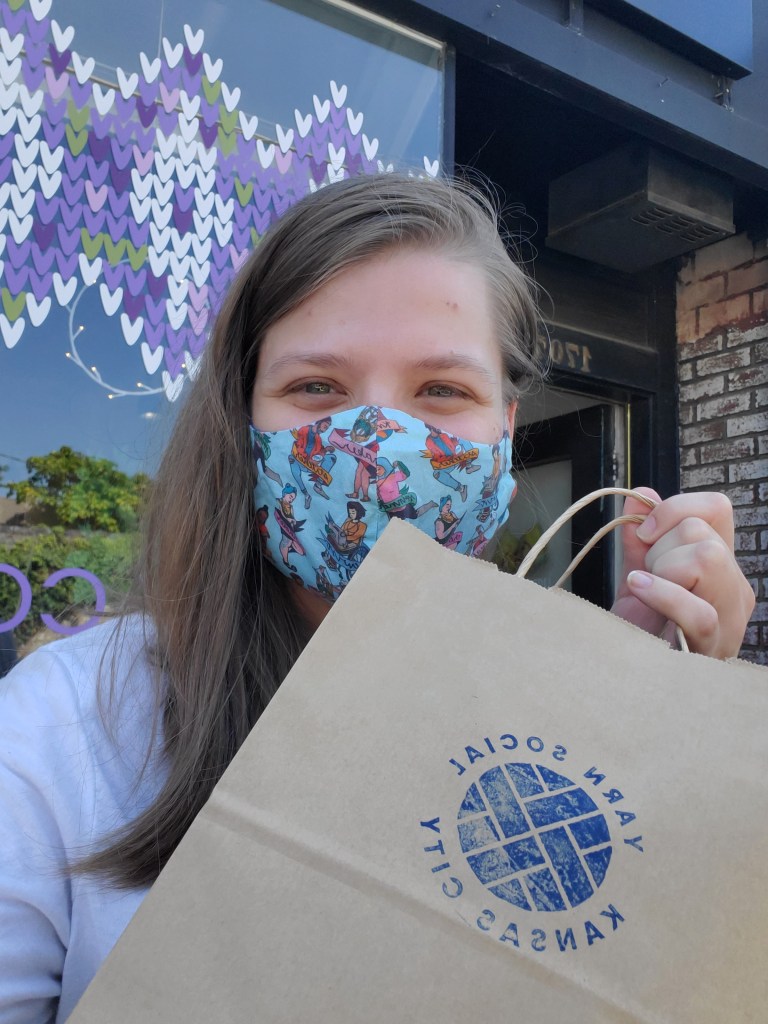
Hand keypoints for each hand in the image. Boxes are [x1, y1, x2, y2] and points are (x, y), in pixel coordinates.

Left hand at [611, 487, 754, 658]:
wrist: (632, 677)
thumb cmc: (642, 630)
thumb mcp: (639, 577)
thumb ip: (641, 539)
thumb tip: (640, 495)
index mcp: (719, 564)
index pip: (717, 508)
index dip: (676, 508)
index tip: (646, 532)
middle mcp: (733, 586)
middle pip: (703, 533)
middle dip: (660, 548)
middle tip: (646, 578)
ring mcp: (729, 618)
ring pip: (707, 559)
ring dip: (663, 571)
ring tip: (646, 592)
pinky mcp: (713, 645)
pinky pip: (697, 610)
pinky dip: (662, 594)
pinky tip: (638, 591)